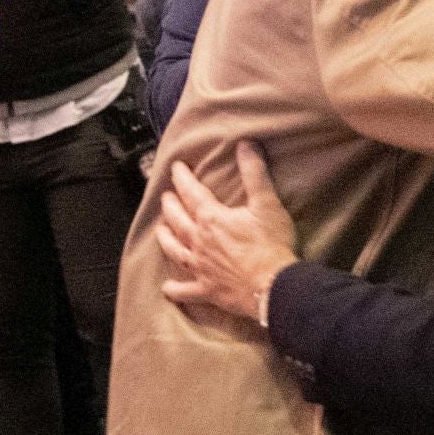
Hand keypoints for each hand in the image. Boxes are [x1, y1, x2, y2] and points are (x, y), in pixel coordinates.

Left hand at [157, 140, 298, 322]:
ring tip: (160, 230)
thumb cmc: (272, 245)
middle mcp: (199, 241)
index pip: (191, 192)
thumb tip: (245, 145)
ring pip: (174, 250)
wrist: (272, 286)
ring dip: (165, 238)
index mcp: (212, 218)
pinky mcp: (206, 289)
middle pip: (177, 219)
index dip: (182, 178)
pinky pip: (185, 290)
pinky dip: (174, 289)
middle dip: (170, 205)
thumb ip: (255, 173)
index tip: (176, 168)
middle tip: (166, 197)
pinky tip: (167, 288)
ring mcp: (200, 267)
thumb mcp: (267, 204)